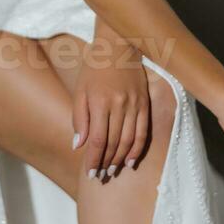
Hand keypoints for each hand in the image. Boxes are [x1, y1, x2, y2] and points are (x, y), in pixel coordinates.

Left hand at [71, 36, 149, 180]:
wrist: (117, 47)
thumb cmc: (94, 69)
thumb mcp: (80, 90)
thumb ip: (79, 118)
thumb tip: (78, 146)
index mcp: (99, 102)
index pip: (96, 140)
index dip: (93, 159)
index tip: (90, 172)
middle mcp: (118, 105)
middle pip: (113, 143)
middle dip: (105, 162)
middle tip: (100, 176)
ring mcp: (134, 105)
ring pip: (128, 141)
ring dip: (119, 159)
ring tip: (112, 171)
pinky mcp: (144, 104)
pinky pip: (142, 132)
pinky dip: (136, 149)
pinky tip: (130, 161)